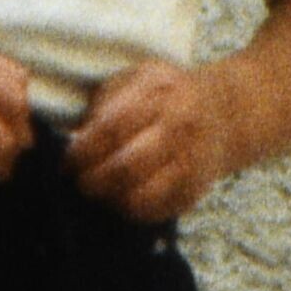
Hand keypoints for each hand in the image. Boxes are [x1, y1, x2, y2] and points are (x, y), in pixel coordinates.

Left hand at [63, 58, 247, 225]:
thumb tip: (77, 140)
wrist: (224, 112)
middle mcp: (180, 127)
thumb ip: (106, 102)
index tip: (67, 163)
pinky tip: (120, 198)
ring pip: (140, 196)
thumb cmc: (165, 95)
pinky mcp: (194, 190)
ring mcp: (191, 162)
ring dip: (109, 199)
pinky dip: (129, 210)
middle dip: (92, 181)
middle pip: (125, 167)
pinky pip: (155, 212)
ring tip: (99, 192)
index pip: (111, 129)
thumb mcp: (138, 79)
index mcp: (160, 94)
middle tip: (79, 182)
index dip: (82, 152)